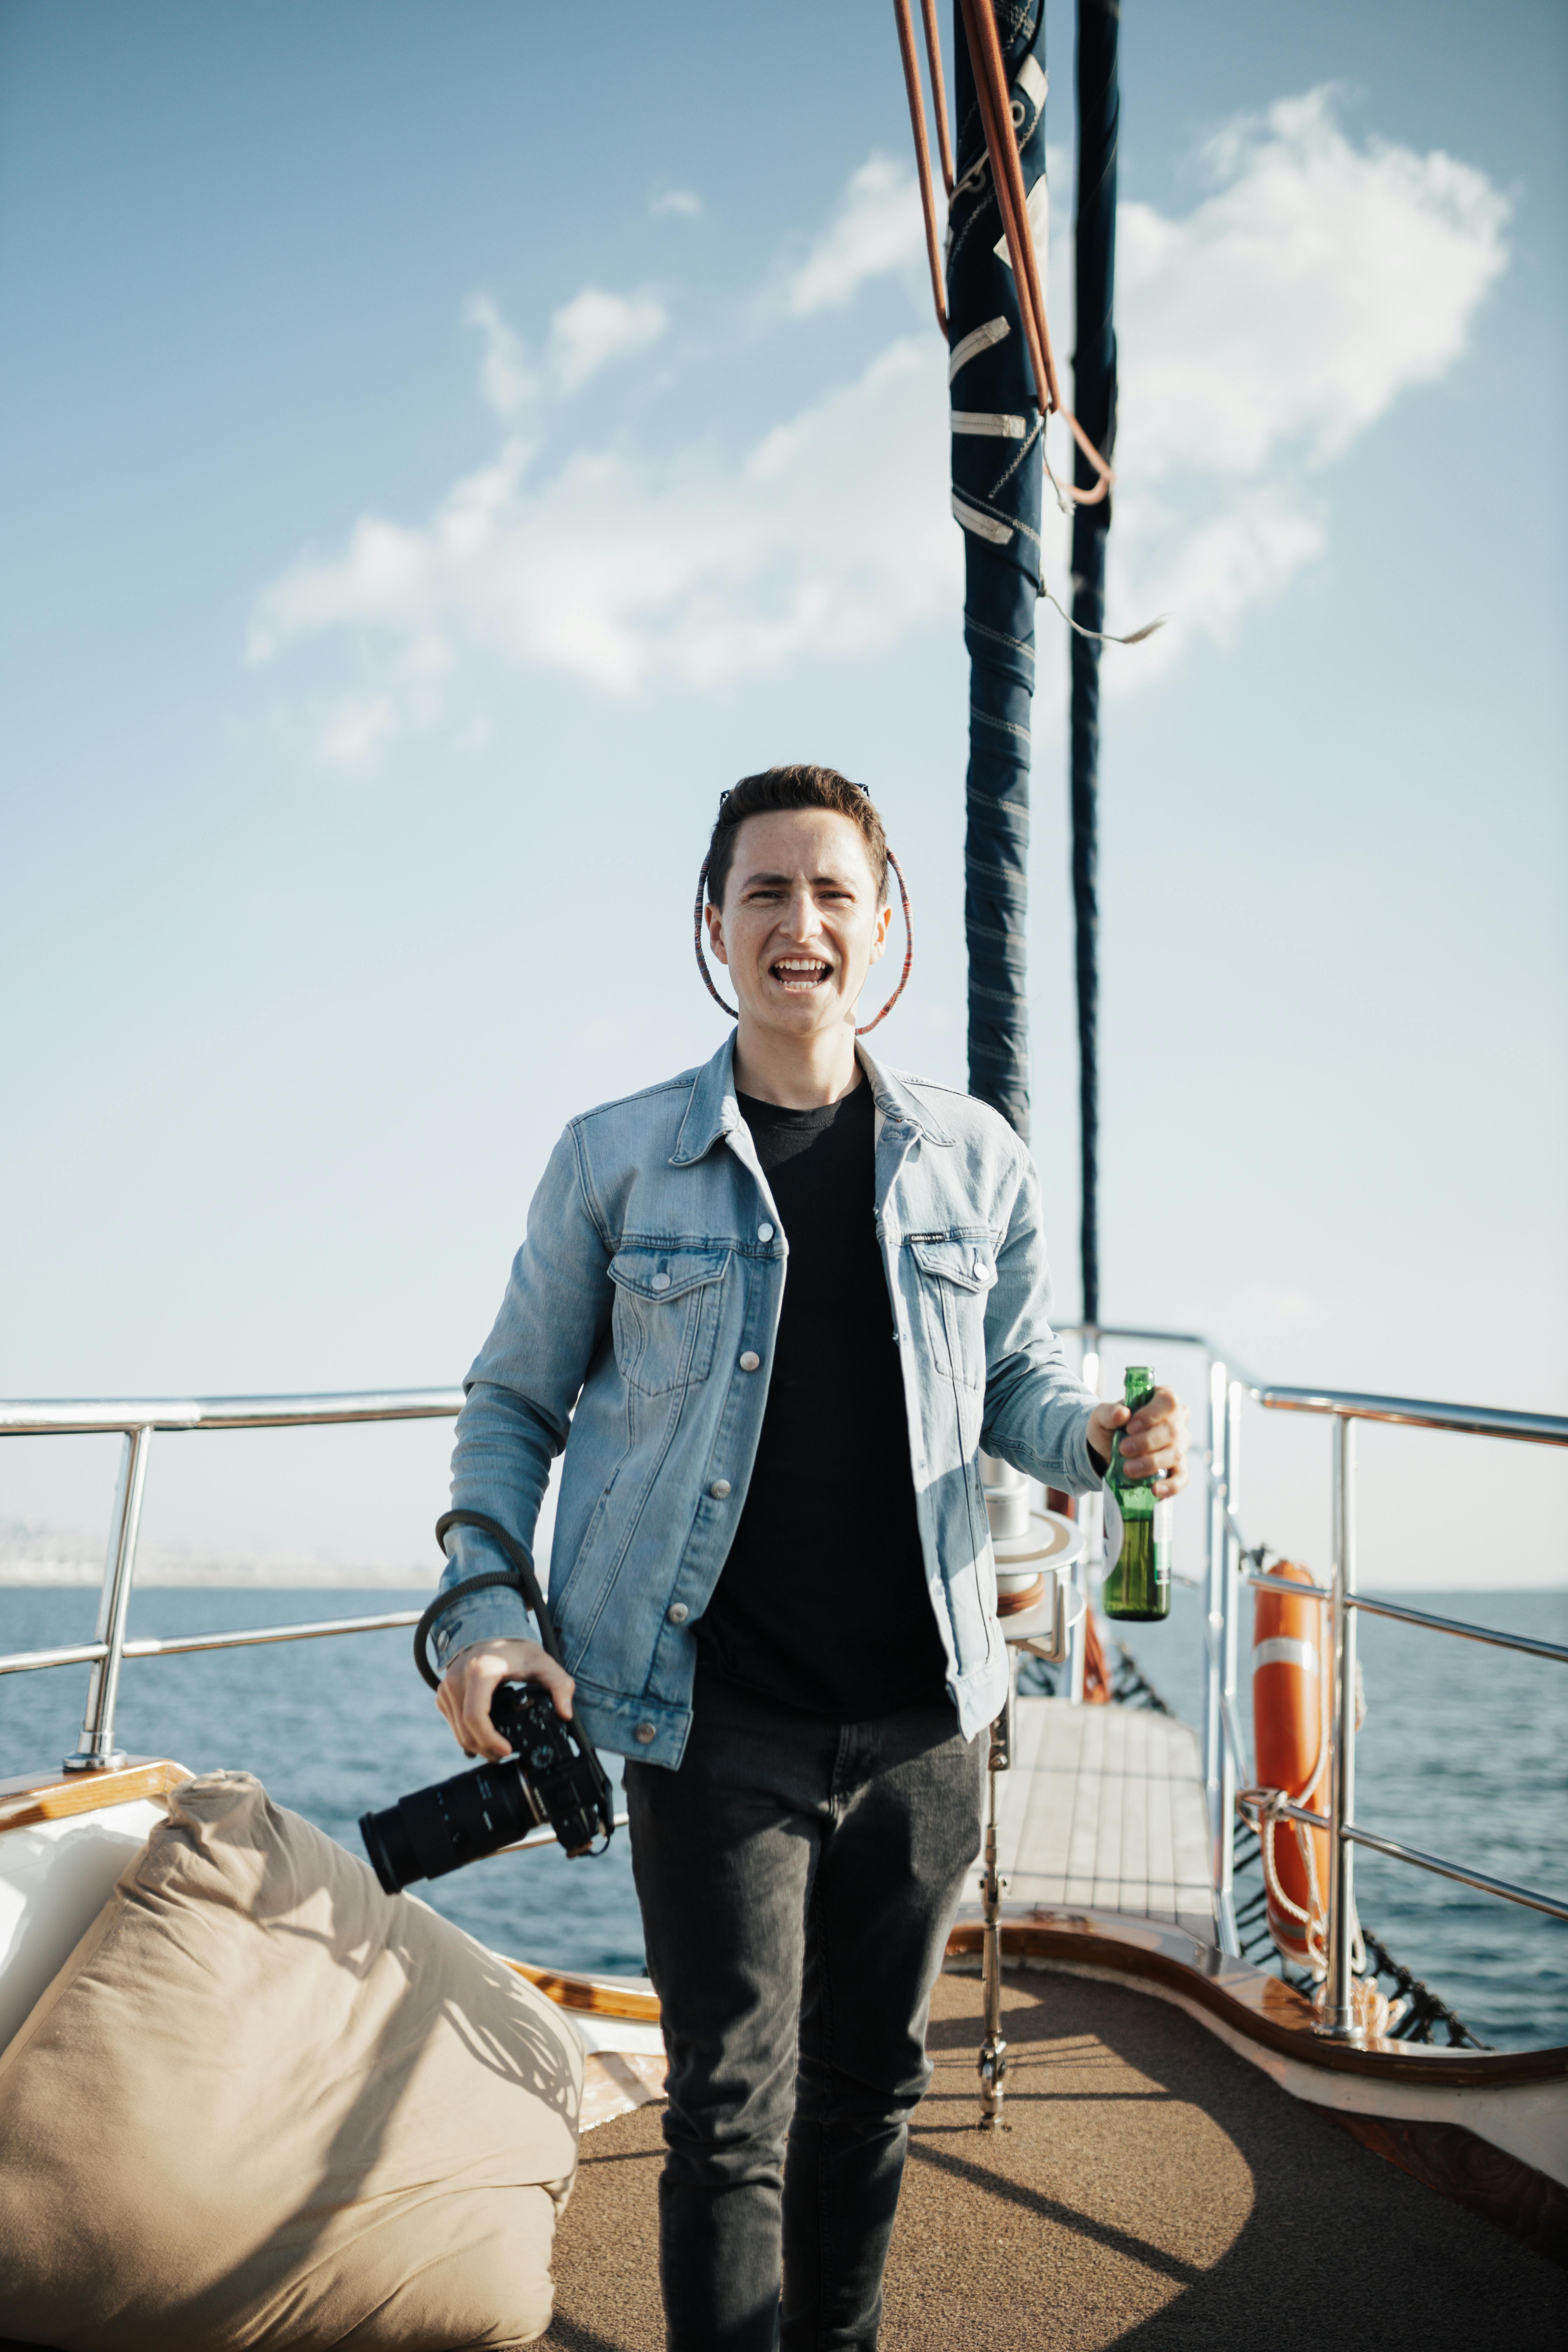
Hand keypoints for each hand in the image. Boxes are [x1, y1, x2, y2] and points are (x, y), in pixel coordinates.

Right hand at [436, 1637, 575, 1760]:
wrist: (489, 1633)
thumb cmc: (516, 1650)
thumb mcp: (543, 1662)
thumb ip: (560, 1685)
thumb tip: (565, 1713)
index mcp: (480, 1672)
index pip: (475, 1716)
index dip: (489, 1739)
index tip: (508, 1750)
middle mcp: (457, 1680)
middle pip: (466, 1731)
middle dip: (487, 1749)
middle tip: (507, 1755)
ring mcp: (446, 1688)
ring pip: (458, 1732)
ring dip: (477, 1747)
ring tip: (498, 1750)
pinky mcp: (443, 1695)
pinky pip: (453, 1725)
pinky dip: (468, 1736)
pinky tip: (485, 1737)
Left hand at [1087, 1386, 1189, 1497]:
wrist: (1106, 1450)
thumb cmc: (1110, 1426)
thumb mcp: (1101, 1416)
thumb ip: (1109, 1413)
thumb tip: (1122, 1413)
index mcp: (1162, 1399)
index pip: (1168, 1402)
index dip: (1152, 1415)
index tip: (1130, 1427)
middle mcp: (1177, 1421)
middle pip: (1173, 1430)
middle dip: (1147, 1442)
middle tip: (1123, 1449)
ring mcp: (1180, 1445)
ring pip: (1176, 1454)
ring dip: (1152, 1462)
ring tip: (1128, 1469)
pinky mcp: (1178, 1469)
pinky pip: (1182, 1478)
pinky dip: (1170, 1486)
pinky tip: (1155, 1490)